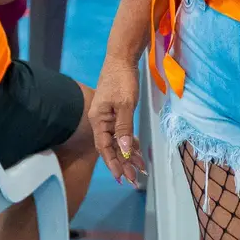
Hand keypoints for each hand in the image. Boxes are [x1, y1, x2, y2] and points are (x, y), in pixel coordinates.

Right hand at [90, 55, 146, 184]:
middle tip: (135, 180)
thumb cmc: (122, 79)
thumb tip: (124, 149)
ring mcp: (108, 117)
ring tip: (140, 169)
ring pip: (118, 141)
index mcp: (99, 120)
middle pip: (111, 148)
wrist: (121, 58)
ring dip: (128, 155)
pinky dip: (130, 142)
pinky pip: (122, 132)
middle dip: (123, 164)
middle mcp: (101, 122)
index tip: (122, 178)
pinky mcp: (116, 113)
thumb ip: (124, 127)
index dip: (113, 164)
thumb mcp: (125, 104)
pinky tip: (137, 152)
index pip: (104, 148)